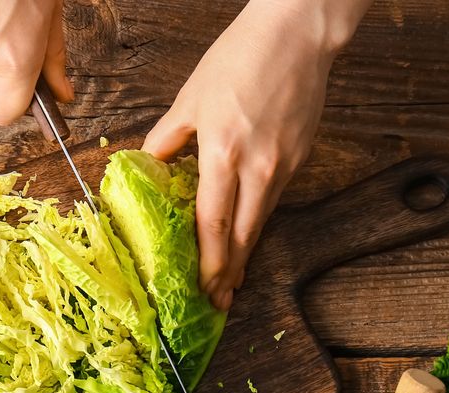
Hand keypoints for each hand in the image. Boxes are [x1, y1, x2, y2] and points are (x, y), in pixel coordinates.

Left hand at [143, 0, 370, 310]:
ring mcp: (284, 163)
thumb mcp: (190, 99)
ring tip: (232, 279)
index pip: (212, 221)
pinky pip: (275, 198)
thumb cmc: (239, 59)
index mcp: (224, 153)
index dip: (207, 261)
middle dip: (228, 272)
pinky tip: (248, 233)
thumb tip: (147, 165)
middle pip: (242, 234)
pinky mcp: (301, 155)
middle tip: (219, 301)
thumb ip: (166, 139)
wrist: (296, 34)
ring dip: (244, 252)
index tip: (202, 287)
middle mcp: (259, 166)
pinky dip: (260, 221)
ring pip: (262, 220)